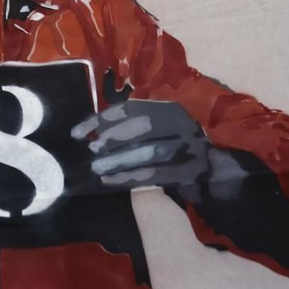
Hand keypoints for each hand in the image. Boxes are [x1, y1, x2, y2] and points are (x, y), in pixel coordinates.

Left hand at [72, 100, 213, 193]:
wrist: (211, 165)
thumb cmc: (172, 144)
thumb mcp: (155, 128)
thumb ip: (129, 126)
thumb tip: (91, 132)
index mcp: (169, 108)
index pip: (130, 108)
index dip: (101, 119)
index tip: (77, 133)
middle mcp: (182, 122)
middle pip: (145, 125)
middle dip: (115, 136)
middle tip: (93, 149)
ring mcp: (189, 146)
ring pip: (151, 152)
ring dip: (120, 160)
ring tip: (98, 168)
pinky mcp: (190, 171)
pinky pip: (156, 174)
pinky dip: (130, 177)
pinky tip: (110, 180)